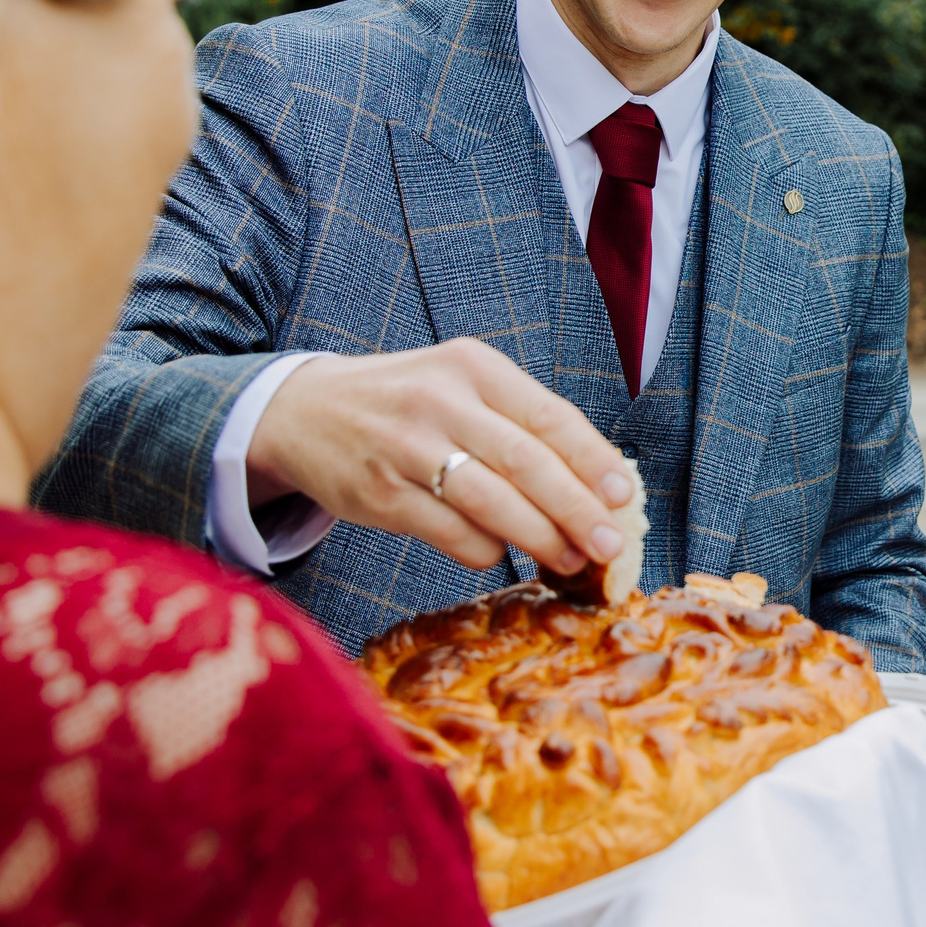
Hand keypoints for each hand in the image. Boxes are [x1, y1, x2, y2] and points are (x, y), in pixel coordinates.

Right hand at [246, 338, 632, 576]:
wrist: (302, 411)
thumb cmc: (403, 402)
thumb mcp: (458, 384)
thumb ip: (518, 421)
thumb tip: (595, 481)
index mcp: (472, 367)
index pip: (549, 415)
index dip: (593, 460)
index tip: (623, 495)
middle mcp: (440, 401)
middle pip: (527, 462)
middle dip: (577, 509)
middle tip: (608, 544)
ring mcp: (406, 448)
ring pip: (492, 503)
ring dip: (540, 538)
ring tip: (571, 559)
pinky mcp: (381, 494)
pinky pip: (452, 533)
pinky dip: (486, 550)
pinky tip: (498, 551)